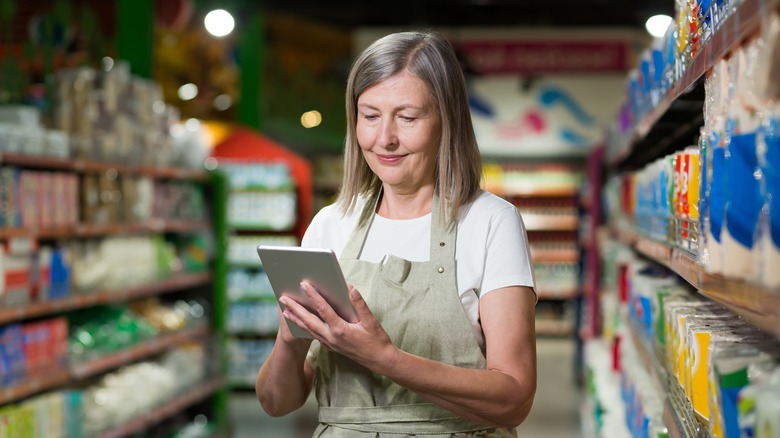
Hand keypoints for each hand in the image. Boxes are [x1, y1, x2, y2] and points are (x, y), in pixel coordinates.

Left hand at [279, 281, 396, 370]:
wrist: (379, 360)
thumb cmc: (376, 340)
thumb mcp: (371, 321)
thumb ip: (359, 304)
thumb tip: (350, 289)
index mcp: (340, 330)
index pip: (323, 310)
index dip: (313, 296)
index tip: (304, 285)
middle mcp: (331, 338)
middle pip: (309, 321)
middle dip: (295, 309)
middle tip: (283, 299)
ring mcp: (330, 344)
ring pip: (309, 330)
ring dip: (296, 319)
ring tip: (285, 310)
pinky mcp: (331, 346)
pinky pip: (314, 335)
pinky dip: (305, 327)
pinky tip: (300, 322)